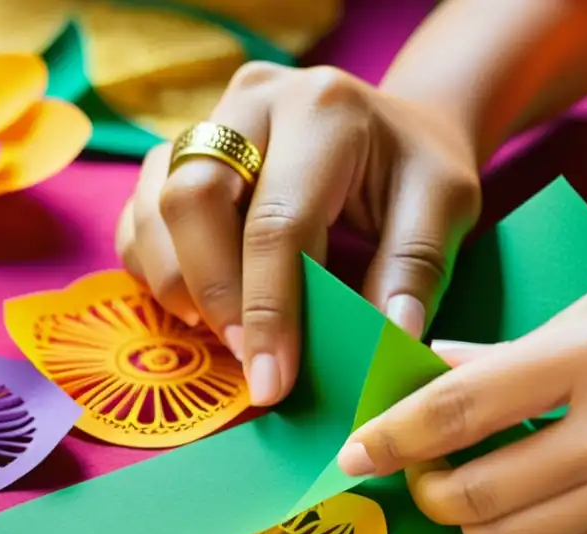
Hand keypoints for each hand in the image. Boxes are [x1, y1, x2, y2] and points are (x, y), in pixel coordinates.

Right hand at [114, 62, 480, 405]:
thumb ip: (415, 269)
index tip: (273, 380)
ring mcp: (210, 120)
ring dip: (177, 284)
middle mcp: (254, 100)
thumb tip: (385, 339)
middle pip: (193, 201)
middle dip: (214, 295)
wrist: (395, 127)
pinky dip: (158, 268)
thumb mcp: (445, 204)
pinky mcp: (182, 149)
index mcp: (323, 112)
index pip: (277, 222)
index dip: (269, 309)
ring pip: (155, 205)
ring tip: (223, 336)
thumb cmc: (419, 169)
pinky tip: (198, 306)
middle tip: (246, 358)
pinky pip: (141, 213)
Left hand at [338, 235, 586, 533]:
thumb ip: (549, 327)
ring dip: (504, 532)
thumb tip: (455, 362)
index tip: (355, 456)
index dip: (390, 436)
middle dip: (437, 496)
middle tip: (442, 478)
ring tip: (524, 496)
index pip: (459, 408)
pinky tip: (586, 533)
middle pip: (475, 500)